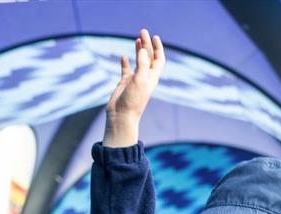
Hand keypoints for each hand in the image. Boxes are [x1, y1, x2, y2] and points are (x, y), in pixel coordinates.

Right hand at [103, 29, 164, 146]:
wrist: (121, 116)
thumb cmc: (133, 101)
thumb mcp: (140, 81)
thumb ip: (142, 65)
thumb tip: (144, 50)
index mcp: (152, 77)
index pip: (158, 59)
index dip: (158, 48)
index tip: (155, 37)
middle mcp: (145, 77)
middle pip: (149, 57)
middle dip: (147, 44)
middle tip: (143, 31)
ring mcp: (135, 80)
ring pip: (139, 62)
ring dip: (139, 50)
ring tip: (137, 39)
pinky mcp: (124, 83)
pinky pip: (126, 70)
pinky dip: (125, 62)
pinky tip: (123, 56)